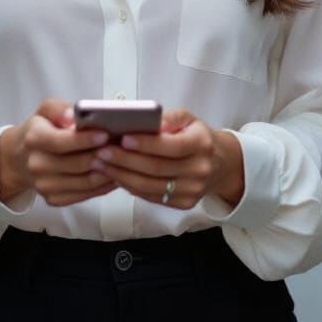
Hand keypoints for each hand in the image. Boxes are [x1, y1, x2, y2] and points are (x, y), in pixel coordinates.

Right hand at [0, 99, 118, 206]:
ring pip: (85, 182)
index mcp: (35, 139)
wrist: (21, 157)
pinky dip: (103, 185)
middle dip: (103, 155)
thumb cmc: (40, 130)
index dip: (86, 139)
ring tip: (122, 159)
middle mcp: (37, 165)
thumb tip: (73, 116)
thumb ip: (60, 109)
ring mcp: (45, 185)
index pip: (63, 142)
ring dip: (107, 171)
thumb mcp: (45, 110)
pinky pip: (85, 194)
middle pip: (78, 164)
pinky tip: (114, 173)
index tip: (105, 134)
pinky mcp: (54, 198)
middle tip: (121, 147)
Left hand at [90, 108, 244, 209]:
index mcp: (201, 144)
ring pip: (150, 186)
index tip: (122, 138)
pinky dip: (131, 187)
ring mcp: (192, 190)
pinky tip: (116, 176)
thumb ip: (169, 118)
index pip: (169, 145)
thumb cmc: (197, 136)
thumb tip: (150, 121)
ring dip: (122, 176)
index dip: (144, 143)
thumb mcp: (188, 119)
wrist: (219, 163)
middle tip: (101, 152)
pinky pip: (152, 196)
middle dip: (125, 160)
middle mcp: (199, 170)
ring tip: (101, 165)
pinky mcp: (184, 203)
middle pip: (156, 168)